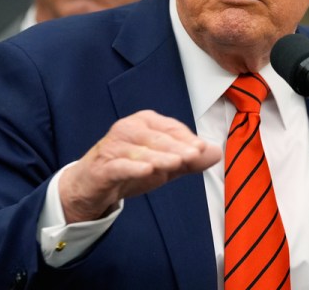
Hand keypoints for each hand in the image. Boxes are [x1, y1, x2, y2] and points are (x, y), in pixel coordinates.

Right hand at [58, 110, 220, 222]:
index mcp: (145, 122)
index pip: (171, 127)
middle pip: (157, 137)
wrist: (92, 186)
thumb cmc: (130, 168)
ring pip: (140, 150)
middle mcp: (128, 129)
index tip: (201, 148)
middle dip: (177, 146)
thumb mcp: (164, 164)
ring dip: (159, 156)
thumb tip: (216, 152)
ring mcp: (113, 146)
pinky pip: (119, 165)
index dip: (186, 138)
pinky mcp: (102, 166)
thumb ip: (190, 159)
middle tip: (194, 155)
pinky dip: (133, 167)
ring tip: (176, 163)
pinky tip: (147, 170)